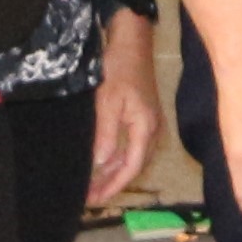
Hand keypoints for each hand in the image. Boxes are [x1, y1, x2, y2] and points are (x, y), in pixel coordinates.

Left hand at [88, 11, 165, 204]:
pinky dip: (118, 157)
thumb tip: (101, 164)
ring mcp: (150, 122)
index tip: (93, 199)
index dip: (112, 186)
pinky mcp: (143, 115)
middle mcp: (152, 129)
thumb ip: (106, 134)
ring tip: (94, 183)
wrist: (133, 41)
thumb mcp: (107, 102)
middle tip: (89, 197)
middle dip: (113, 183)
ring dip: (115, 172)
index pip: (130, 167)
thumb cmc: (119, 69)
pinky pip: (132, 145)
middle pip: (134, 166)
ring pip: (133, 156)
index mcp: (145, 128)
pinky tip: (104, 160)